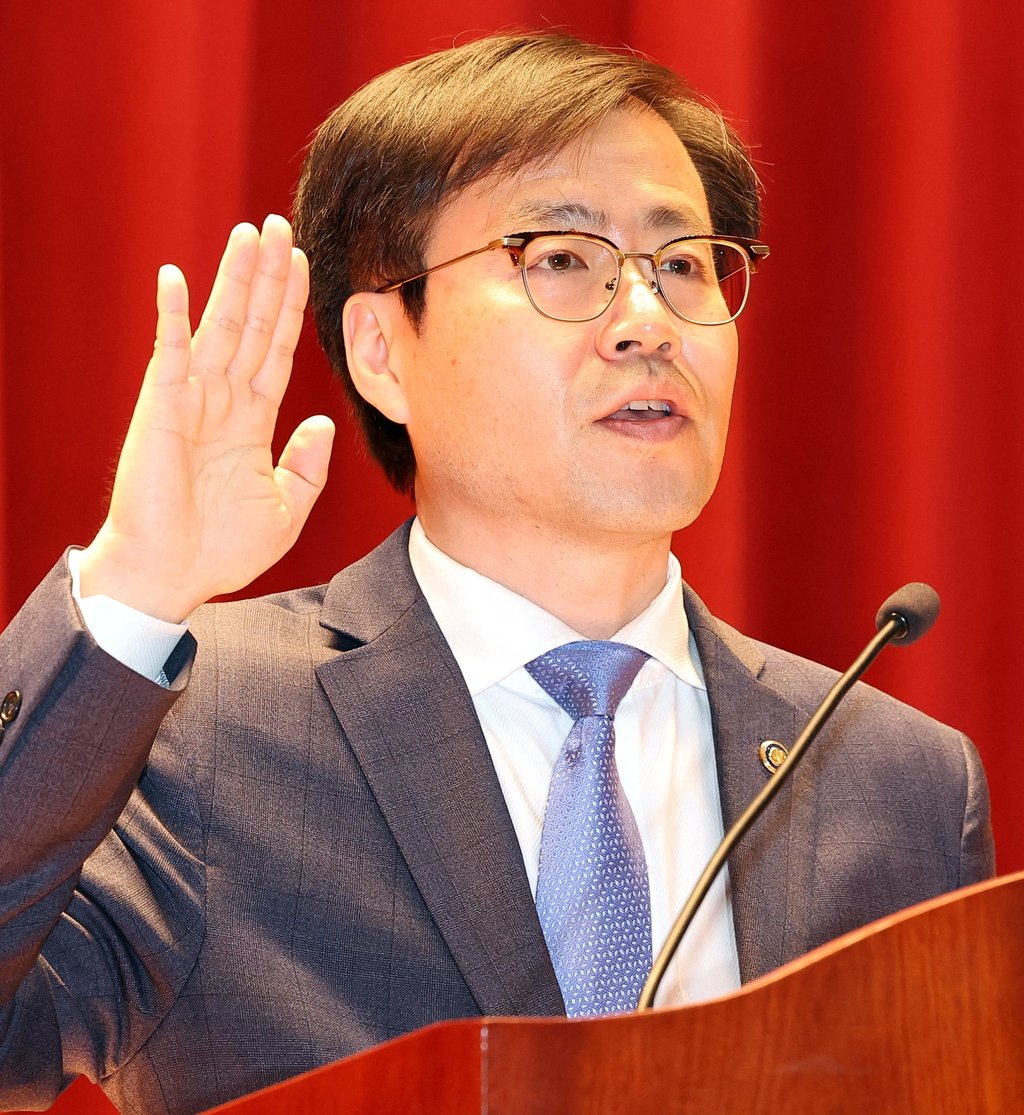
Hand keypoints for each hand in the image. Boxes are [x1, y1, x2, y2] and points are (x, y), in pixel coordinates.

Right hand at [78, 216, 334, 621]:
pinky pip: (168, 354)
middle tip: (280, 227)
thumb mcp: (286, 509)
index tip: (305, 266)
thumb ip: (307, 465)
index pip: (277, 351)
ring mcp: (191, 401)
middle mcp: (223, 401)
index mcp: (252, 421)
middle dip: (267, 277)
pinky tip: (178, 279)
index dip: (291, 309)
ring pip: (220, 328)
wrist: (173, 576)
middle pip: (252, 325)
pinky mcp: (160, 408)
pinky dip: (173, 316)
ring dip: (234, 281)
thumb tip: (321, 421)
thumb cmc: (222, 549)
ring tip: (249, 234)